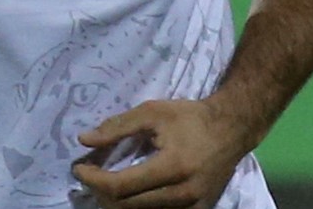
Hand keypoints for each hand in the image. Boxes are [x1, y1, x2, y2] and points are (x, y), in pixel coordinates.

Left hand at [73, 99, 250, 208]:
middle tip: (90, 175)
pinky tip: (129, 194)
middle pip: (126, 207)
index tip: (79, 167)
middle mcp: (183, 194)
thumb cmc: (190, 118)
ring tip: (105, 185)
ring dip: (116, 203)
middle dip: (100, 192)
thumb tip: (84, 140)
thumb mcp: (152, 112)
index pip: (120, 186)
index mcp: (172, 167)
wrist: (233, 129)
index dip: (93, 179)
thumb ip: (117, 127)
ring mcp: (192, 208)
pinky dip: (137, 208)